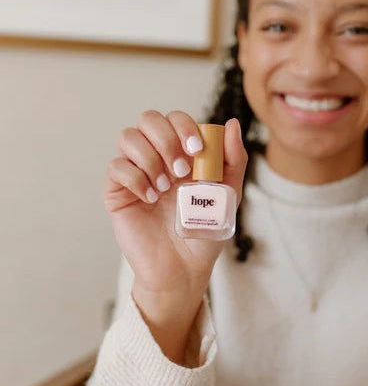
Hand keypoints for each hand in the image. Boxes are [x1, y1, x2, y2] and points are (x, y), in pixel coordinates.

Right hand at [104, 111, 246, 301]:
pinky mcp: (117, 192)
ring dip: (150, 158)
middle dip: (167, 139)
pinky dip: (135, 179)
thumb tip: (233, 123)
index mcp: (181, 153)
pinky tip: (150, 198)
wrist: (184, 267)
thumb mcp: (228, 193)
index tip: (197, 150)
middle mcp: (156, 157)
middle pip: (148, 119)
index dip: (183, 126)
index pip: (174, 118)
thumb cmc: (205, 230)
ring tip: (165, 187)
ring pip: (128, 137)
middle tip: (182, 170)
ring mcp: (135, 172)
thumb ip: (233, 158)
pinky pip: (116, 167)